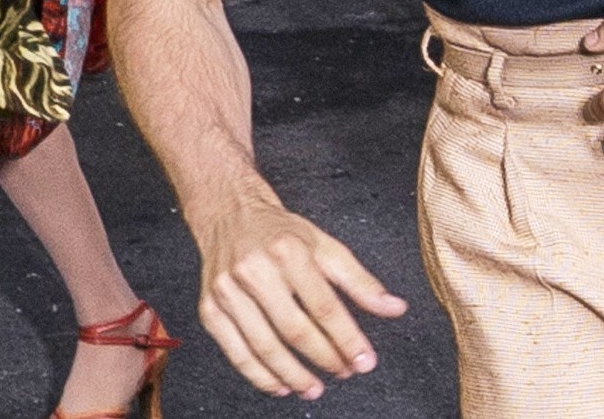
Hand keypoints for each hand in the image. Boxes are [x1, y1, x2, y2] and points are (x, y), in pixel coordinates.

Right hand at [190, 197, 404, 399]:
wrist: (229, 214)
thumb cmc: (279, 233)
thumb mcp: (325, 246)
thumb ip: (360, 281)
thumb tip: (394, 308)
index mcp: (288, 251)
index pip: (324, 307)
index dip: (347, 339)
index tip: (364, 361)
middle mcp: (254, 269)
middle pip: (295, 330)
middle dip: (325, 358)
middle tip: (344, 372)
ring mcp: (228, 291)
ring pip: (265, 347)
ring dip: (294, 375)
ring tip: (315, 388)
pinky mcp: (210, 308)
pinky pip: (236, 353)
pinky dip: (260, 376)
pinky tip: (280, 385)